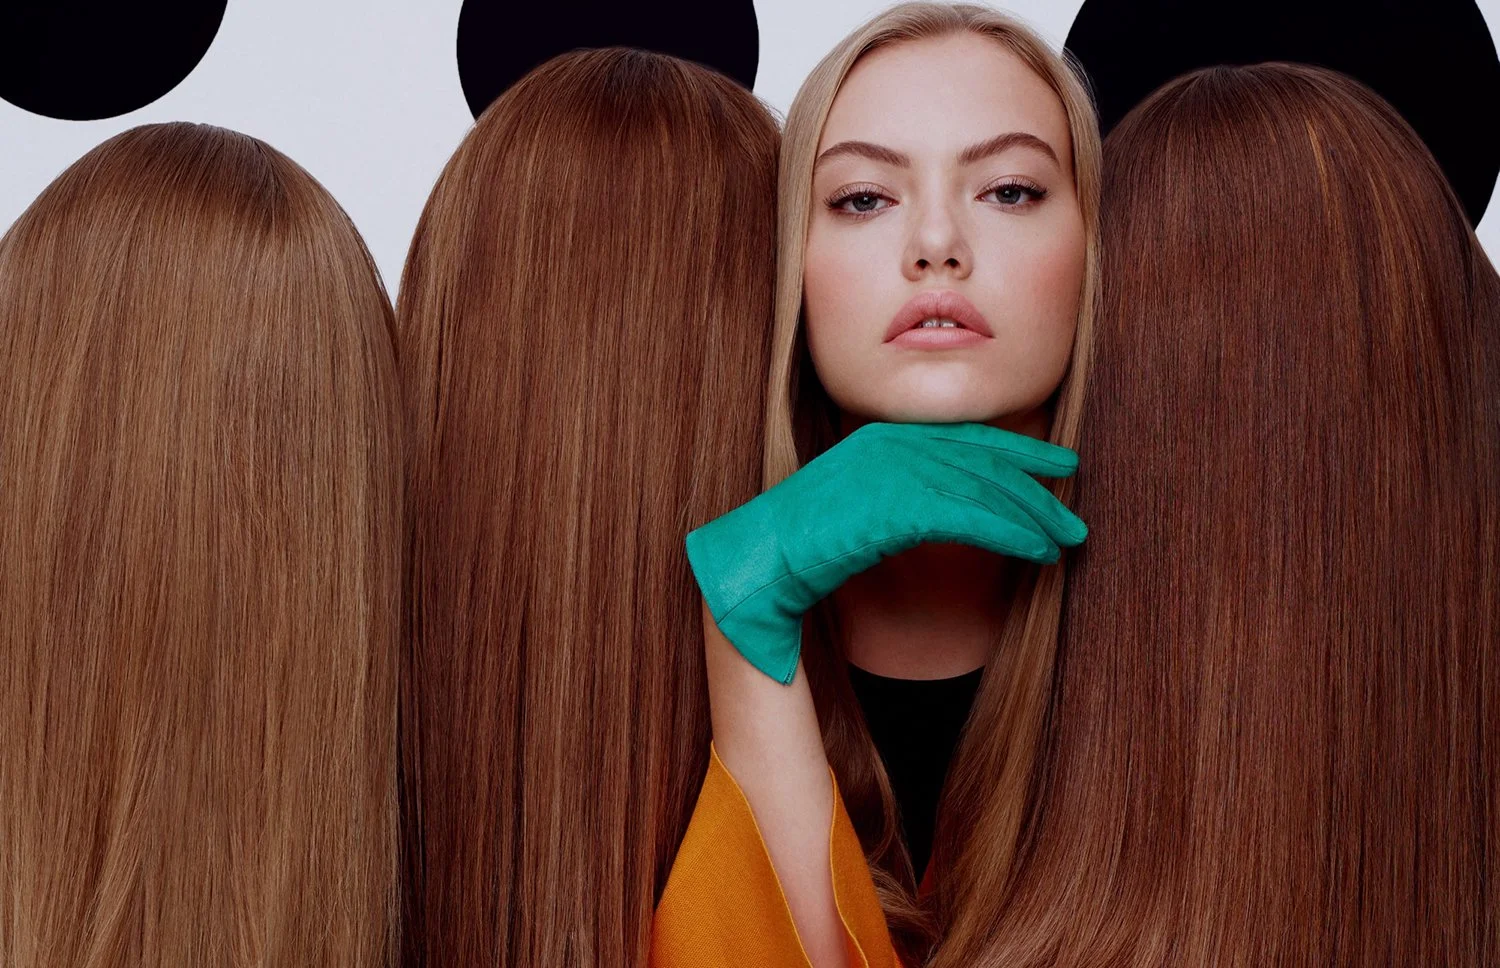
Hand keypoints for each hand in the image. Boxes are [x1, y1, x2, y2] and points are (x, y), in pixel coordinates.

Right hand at [684, 421, 1086, 683]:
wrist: (764, 557)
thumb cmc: (802, 542)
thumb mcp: (857, 502)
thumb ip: (900, 493)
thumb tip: (945, 508)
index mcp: (886, 435)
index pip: (970, 437)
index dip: (1021, 452)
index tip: (1061, 465)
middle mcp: (897, 442)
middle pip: (986, 462)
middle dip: (1037, 490)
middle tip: (1074, 518)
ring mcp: (898, 469)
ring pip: (986, 490)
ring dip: (1034, 519)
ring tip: (1064, 542)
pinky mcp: (900, 504)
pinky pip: (973, 518)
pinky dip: (1012, 535)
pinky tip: (1037, 553)